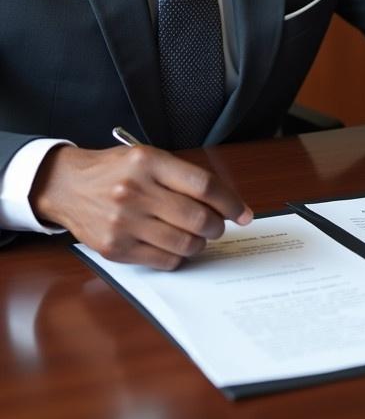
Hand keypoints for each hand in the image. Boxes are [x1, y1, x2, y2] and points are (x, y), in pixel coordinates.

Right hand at [30, 144, 252, 268]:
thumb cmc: (115, 170)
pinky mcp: (115, 248)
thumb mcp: (147, 158)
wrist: (67, 185)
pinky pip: (163, 260)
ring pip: (184, 243)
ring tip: (197, 237)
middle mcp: (135, 191)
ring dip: (200, 243)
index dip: (230, 202)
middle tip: (218, 227)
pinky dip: (179, 257)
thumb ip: (183, 177)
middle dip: (218, 227)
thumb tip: (225, 203)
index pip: (203, 185)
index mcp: (148, 162)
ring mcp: (124, 222)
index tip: (243, 213)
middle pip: (197, 217)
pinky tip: (176, 246)